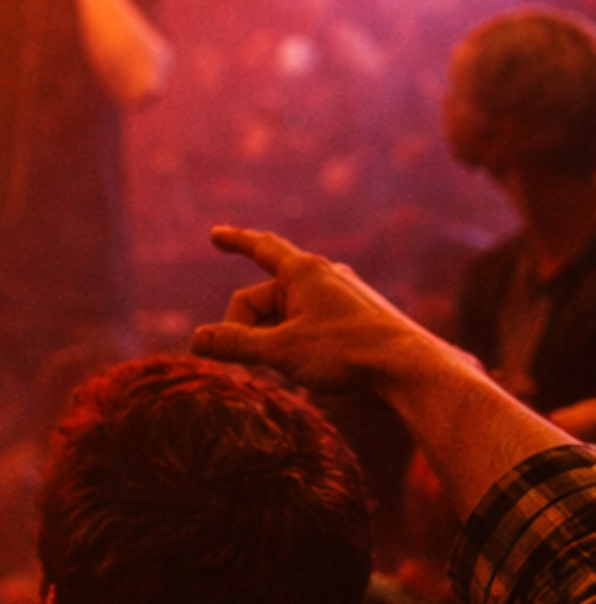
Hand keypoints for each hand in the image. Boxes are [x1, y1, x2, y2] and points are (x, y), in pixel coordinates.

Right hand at [189, 225, 442, 392]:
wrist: (409, 367)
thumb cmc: (345, 352)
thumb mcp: (279, 350)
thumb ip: (234, 344)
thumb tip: (195, 341)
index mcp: (303, 271)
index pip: (261, 248)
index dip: (235, 242)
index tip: (215, 235)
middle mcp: (324, 276)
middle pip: (264, 298)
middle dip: (249, 329)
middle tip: (249, 364)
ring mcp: (342, 296)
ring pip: (286, 314)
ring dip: (273, 340)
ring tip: (289, 368)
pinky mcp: (355, 317)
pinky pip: (309, 324)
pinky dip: (296, 343)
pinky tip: (310, 369)